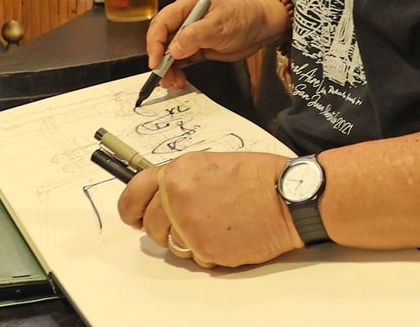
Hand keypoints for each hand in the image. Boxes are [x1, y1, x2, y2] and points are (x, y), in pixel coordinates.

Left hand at [116, 152, 300, 268]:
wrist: (288, 197)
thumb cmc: (257, 177)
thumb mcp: (210, 163)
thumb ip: (181, 179)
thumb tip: (161, 196)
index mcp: (177, 173)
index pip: (133, 194)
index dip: (131, 210)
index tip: (134, 217)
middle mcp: (178, 199)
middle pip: (151, 226)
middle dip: (163, 229)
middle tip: (184, 225)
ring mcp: (191, 227)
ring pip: (171, 246)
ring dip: (186, 241)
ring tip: (215, 226)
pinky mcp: (207, 250)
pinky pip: (196, 258)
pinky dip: (208, 251)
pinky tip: (228, 235)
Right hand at [145, 0, 286, 90]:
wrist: (261, 28)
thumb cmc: (242, 18)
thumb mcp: (218, 26)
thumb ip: (194, 36)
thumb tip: (173, 49)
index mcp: (185, 6)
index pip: (161, 24)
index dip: (155, 43)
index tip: (156, 61)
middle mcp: (184, 19)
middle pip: (162, 39)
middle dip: (160, 58)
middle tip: (163, 76)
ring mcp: (190, 34)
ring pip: (169, 52)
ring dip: (168, 68)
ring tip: (173, 81)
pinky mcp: (196, 47)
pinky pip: (181, 60)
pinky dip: (178, 70)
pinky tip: (180, 78)